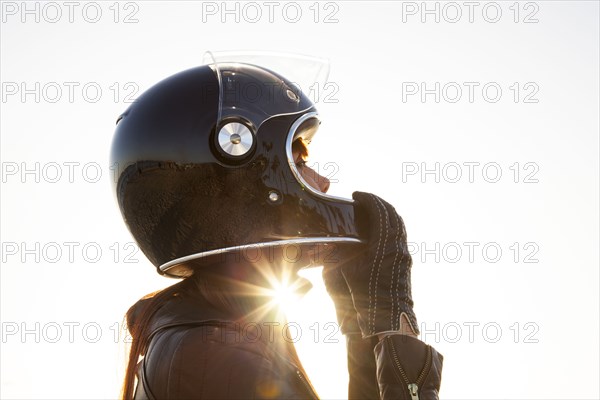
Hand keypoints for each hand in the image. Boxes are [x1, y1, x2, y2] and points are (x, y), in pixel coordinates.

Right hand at [342, 191, 418, 337]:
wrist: (387, 323)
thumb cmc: (363, 300)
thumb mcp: (342, 275)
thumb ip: (332, 257)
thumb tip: (319, 247)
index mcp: (384, 244)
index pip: (380, 211)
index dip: (368, 198)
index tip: (357, 195)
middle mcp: (398, 247)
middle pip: (393, 214)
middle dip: (379, 203)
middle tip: (364, 200)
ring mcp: (404, 256)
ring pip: (399, 226)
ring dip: (386, 215)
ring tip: (370, 213)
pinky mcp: (405, 264)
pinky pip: (400, 238)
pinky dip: (390, 228)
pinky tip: (376, 234)